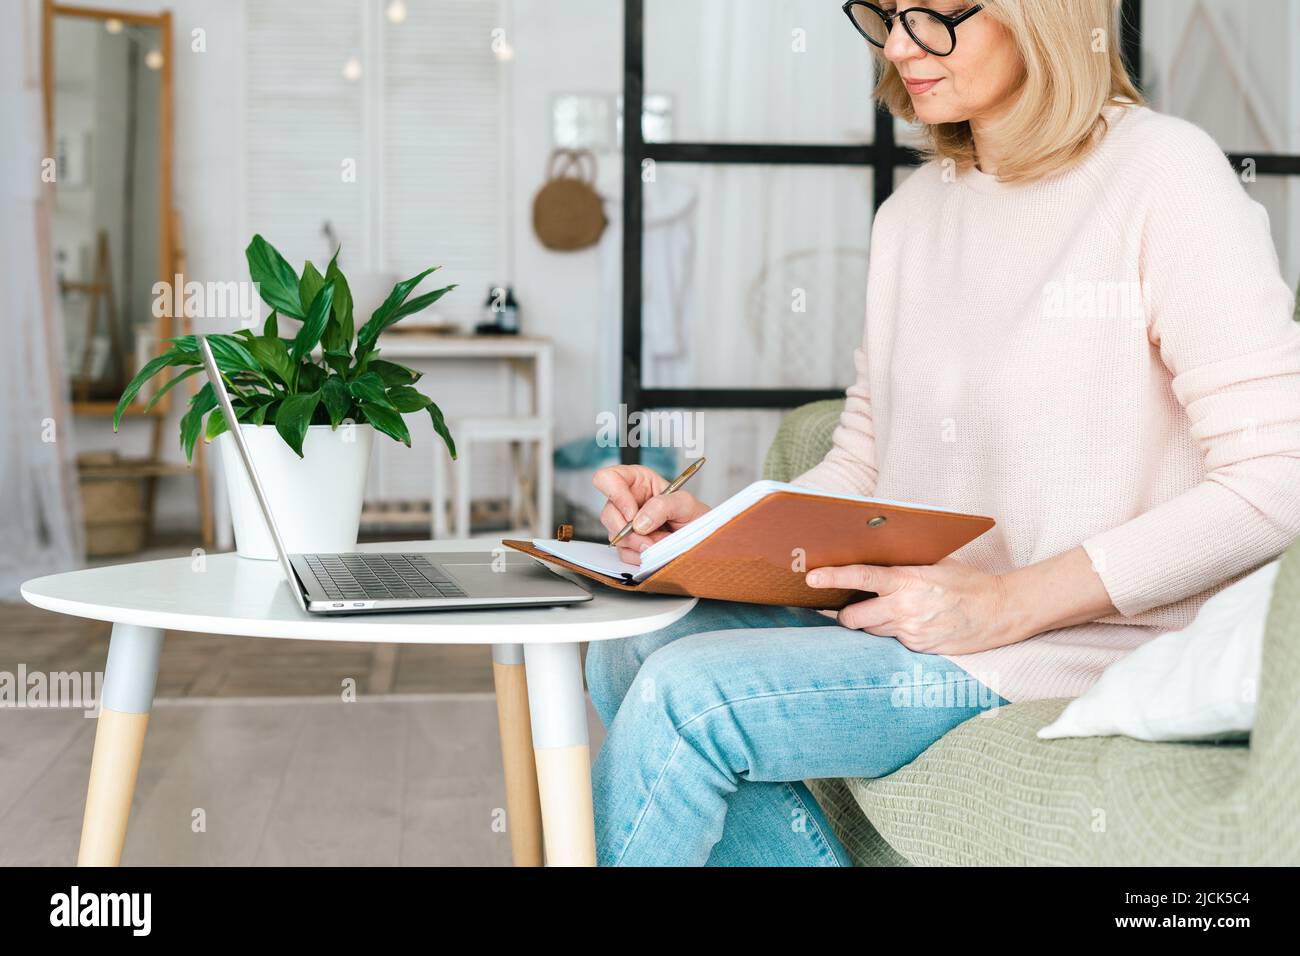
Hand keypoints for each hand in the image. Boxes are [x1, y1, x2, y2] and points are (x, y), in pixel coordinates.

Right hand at [592, 464, 710, 564]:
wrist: (700, 538)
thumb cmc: (694, 514)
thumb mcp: (685, 503)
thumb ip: (663, 506)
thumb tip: (639, 522)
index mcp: (637, 480)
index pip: (607, 478)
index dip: (616, 495)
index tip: (632, 514)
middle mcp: (627, 500)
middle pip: (608, 513)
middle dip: (630, 530)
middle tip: (650, 537)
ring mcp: (625, 523)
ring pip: (614, 536)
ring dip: (640, 544)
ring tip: (662, 541)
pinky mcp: (628, 543)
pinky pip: (623, 552)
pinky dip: (640, 555)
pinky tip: (656, 548)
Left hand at [805, 557, 1021, 654]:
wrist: (1000, 612)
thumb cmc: (967, 582)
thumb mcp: (934, 564)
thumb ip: (903, 564)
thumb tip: (871, 556)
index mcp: (907, 581)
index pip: (860, 578)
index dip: (832, 577)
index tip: (811, 577)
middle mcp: (905, 609)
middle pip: (853, 617)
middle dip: (846, 612)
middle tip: (850, 605)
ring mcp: (911, 633)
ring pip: (870, 631)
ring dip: (870, 623)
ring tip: (888, 611)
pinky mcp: (918, 649)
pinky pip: (892, 642)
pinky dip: (893, 633)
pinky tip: (912, 623)